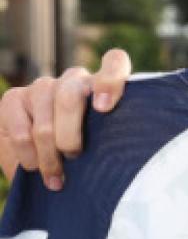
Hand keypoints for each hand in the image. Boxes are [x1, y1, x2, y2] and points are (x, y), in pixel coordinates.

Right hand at [0, 49, 131, 189]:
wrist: (43, 165)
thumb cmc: (87, 156)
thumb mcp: (106, 146)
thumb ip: (115, 137)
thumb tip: (123, 150)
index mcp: (105, 86)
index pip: (115, 63)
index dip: (110, 81)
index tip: (104, 109)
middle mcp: (74, 79)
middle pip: (70, 97)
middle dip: (69, 137)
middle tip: (74, 156)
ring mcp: (42, 86)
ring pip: (44, 124)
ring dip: (49, 156)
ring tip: (56, 175)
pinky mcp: (13, 98)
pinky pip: (21, 132)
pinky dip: (29, 156)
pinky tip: (34, 167)